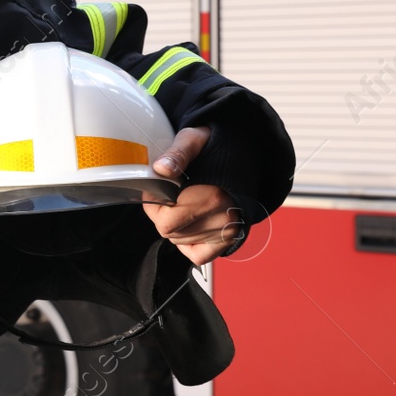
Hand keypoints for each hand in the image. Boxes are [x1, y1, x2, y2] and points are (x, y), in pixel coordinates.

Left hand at [144, 126, 245, 266]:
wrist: (243, 153)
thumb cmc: (215, 147)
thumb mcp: (193, 140)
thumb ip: (177, 153)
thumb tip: (161, 169)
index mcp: (211, 197)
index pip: (166, 223)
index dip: (152, 207)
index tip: (154, 191)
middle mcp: (222, 219)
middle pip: (171, 234)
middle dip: (161, 215)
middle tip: (165, 196)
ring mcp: (227, 231)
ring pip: (181, 242)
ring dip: (174, 226)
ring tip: (180, 204)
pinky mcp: (229, 237)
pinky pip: (199, 255)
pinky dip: (187, 244)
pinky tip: (187, 224)